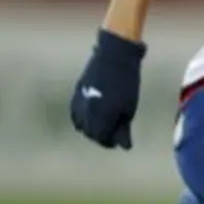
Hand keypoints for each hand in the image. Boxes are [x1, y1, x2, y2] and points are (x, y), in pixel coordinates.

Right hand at [69, 29, 145, 149]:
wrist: (114, 55)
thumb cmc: (126, 82)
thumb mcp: (129, 108)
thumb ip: (123, 128)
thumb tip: (124, 147)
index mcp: (102, 115)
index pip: (102, 138)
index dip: (110, 142)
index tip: (117, 142)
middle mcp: (88, 111)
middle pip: (90, 133)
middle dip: (100, 137)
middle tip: (111, 136)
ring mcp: (80, 101)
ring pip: (80, 124)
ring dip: (90, 128)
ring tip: (102, 126)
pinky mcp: (76, 92)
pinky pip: (75, 113)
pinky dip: (81, 118)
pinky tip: (90, 117)